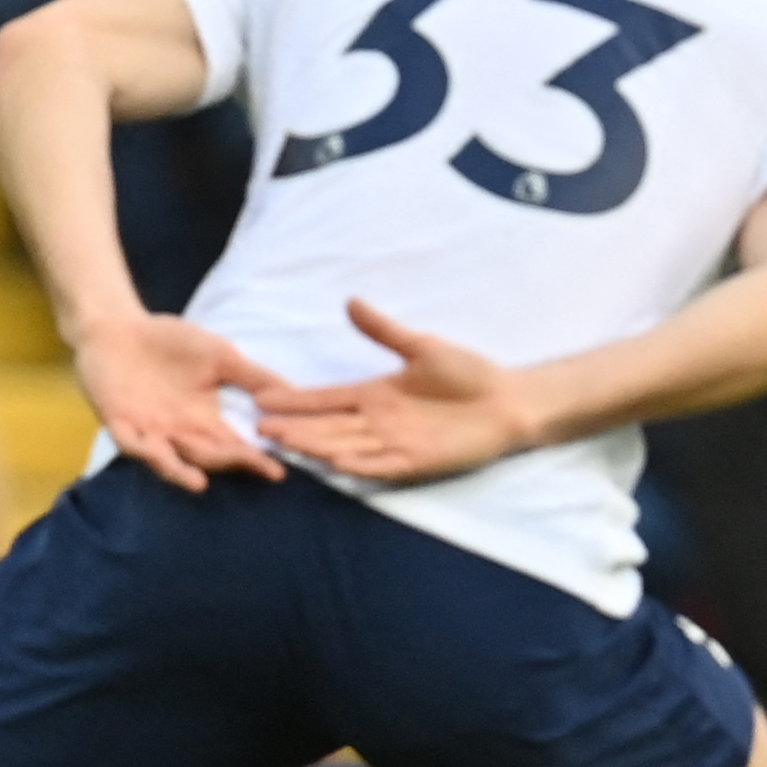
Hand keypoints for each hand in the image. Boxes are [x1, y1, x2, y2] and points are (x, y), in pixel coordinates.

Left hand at [75, 313, 288, 491]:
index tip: (278, 470)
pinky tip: (156, 451)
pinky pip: (131, 443)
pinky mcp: (119, 423)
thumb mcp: (221, 356)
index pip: (235, 446)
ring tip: (200, 484)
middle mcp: (180, 433)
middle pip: (208, 455)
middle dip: (231, 462)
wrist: (119, 327)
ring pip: (168, 460)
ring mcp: (149, 431)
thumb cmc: (171, 341)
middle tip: (254, 464)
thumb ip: (254, 376)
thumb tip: (293, 394)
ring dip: (181, 472)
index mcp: (206, 420)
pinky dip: (143, 450)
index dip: (255, 460)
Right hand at [253, 299, 545, 483]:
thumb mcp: (421, 346)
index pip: (325, 398)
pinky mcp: (417, 461)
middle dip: (295, 426)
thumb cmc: (468, 374)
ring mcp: (395, 444)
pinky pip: (382, 465)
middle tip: (259, 427)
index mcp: (374, 395)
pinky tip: (337, 461)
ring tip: (287, 442)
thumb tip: (351, 301)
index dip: (296, 399)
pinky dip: (361, 464)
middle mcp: (378, 423)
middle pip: (327, 425)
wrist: (507, 400)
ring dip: (317, 445)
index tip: (262, 396)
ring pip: (346, 445)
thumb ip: (383, 330)